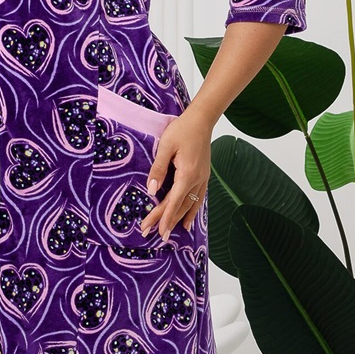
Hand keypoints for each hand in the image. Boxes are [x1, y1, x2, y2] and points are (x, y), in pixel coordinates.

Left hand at [139, 106, 211, 240]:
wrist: (201, 120)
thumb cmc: (182, 129)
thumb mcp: (165, 147)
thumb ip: (158, 169)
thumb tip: (151, 190)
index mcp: (187, 174)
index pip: (173, 201)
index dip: (164, 217)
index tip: (156, 231)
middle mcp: (197, 179)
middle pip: (180, 205)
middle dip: (167, 220)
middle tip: (154, 233)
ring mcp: (202, 178)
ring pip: (190, 204)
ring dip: (179, 218)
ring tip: (170, 232)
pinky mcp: (203, 175)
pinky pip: (198, 198)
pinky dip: (192, 210)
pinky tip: (188, 219)